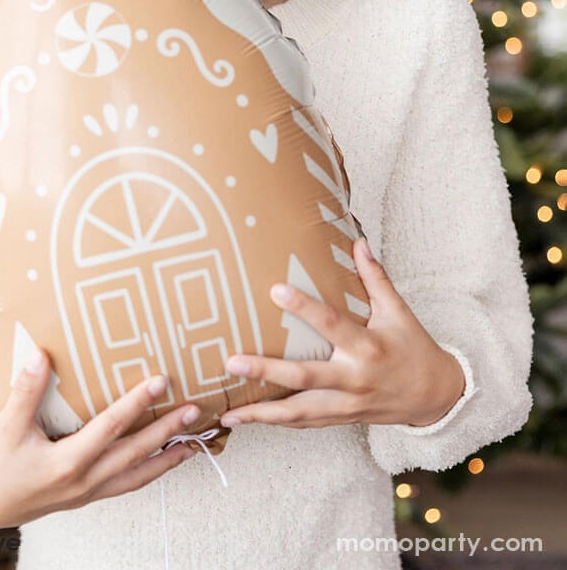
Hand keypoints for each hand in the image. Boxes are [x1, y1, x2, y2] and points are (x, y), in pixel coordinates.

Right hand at [0, 351, 199, 529]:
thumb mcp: (5, 427)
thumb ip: (25, 391)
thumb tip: (40, 353)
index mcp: (66, 462)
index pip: (111, 427)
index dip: (137, 402)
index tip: (161, 381)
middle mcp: (84, 481)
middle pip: (135, 453)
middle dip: (167, 430)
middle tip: (195, 408)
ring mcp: (88, 492)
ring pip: (137, 475)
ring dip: (168, 457)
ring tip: (195, 441)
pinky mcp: (87, 496)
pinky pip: (127, 485)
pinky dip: (151, 472)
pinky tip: (165, 460)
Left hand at [220, 236, 465, 429]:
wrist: (436, 396)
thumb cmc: (414, 347)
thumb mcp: (398, 312)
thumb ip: (376, 278)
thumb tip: (358, 242)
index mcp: (368, 347)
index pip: (332, 324)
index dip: (304, 308)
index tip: (275, 290)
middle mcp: (355, 379)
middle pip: (305, 377)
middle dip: (266, 370)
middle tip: (232, 362)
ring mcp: (347, 404)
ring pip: (300, 412)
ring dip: (262, 412)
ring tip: (229, 410)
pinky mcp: (342, 419)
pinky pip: (305, 423)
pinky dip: (276, 422)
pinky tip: (247, 420)